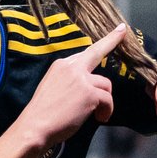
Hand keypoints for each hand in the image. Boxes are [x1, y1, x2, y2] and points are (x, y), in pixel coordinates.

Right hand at [21, 25, 125, 146]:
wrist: (34, 127)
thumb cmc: (41, 114)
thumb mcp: (52, 88)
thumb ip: (69, 81)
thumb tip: (87, 85)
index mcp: (60, 66)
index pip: (83, 53)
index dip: (100, 43)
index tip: (115, 30)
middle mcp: (70, 68)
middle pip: (97, 52)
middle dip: (112, 40)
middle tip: (122, 30)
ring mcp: (80, 79)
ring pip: (105, 84)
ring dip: (105, 100)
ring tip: (98, 114)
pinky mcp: (89, 93)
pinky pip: (107, 99)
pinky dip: (106, 110)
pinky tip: (99, 118)